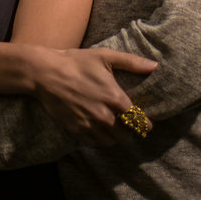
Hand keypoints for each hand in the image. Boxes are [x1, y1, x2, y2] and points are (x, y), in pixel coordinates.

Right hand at [30, 47, 156, 143]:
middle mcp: (104, 116)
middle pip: (126, 136)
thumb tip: (154, 65)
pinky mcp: (75, 130)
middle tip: (129, 127)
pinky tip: (99, 131)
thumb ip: (131, 62)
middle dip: (130, 132)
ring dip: (115, 138)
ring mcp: (89, 125)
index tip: (147, 125)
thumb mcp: (105, 57)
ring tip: (115, 130)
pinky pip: (93, 143)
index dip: (144, 124)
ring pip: (110, 142)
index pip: (138, 120)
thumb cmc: (76, 62)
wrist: (46, 74)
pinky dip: (99, 139)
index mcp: (114, 98)